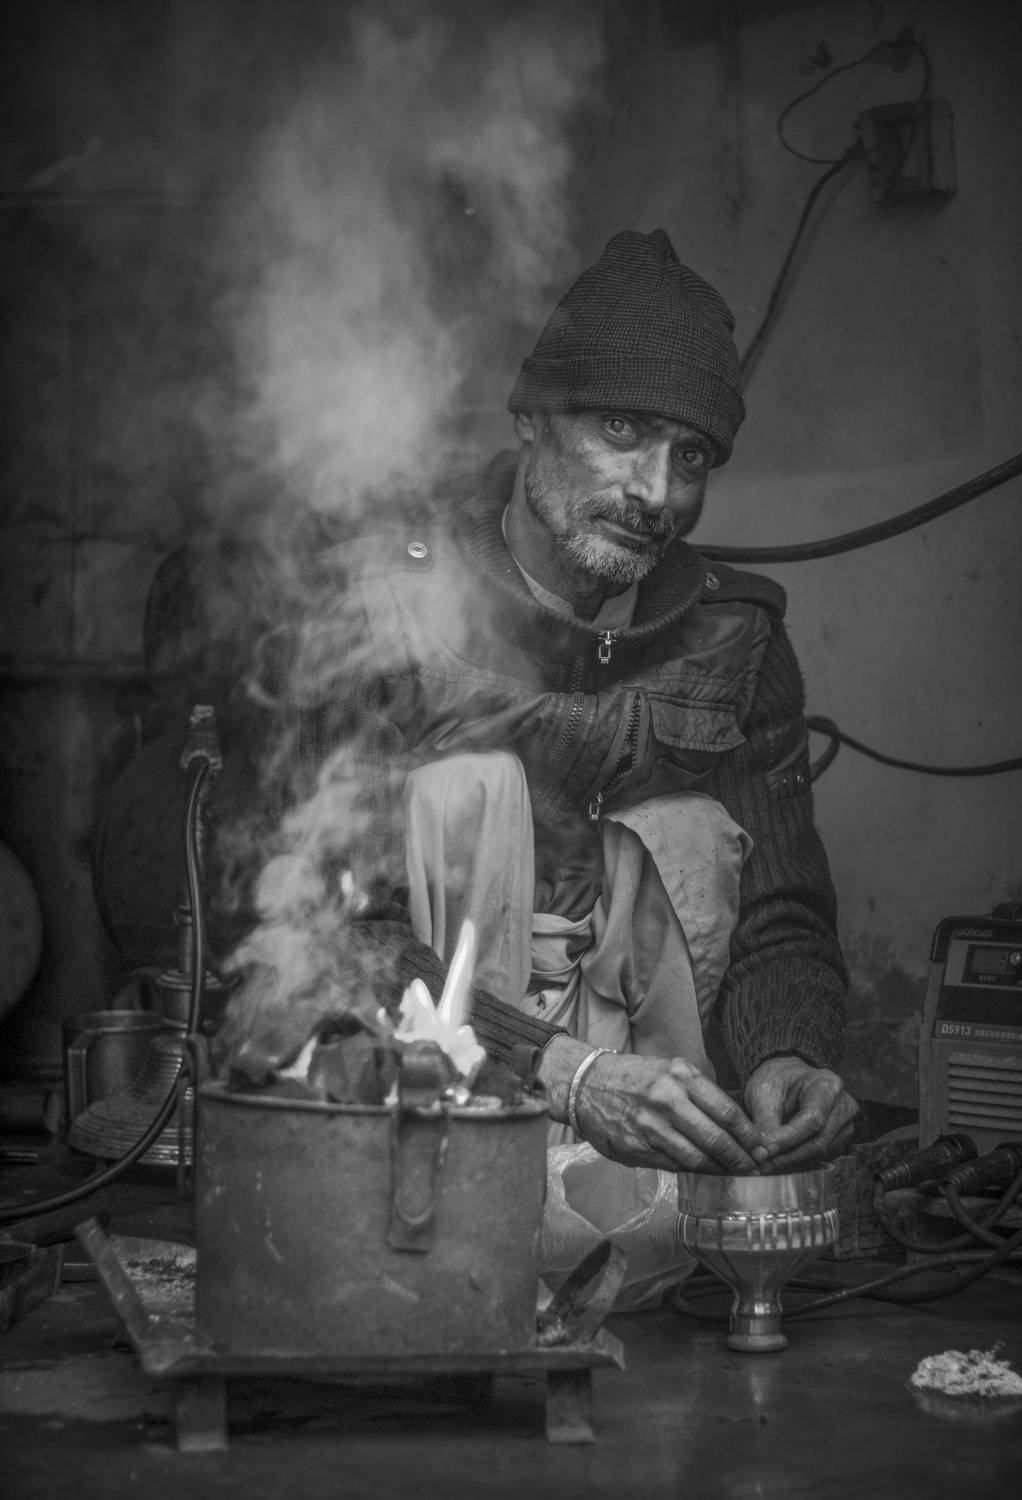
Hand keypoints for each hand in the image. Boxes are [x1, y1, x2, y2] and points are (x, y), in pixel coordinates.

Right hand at [538, 1038, 767, 1173]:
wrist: (585, 1084)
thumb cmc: (634, 1077)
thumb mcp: (669, 1070)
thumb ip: (699, 1093)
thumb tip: (735, 1125)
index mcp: (680, 1075)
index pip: (727, 1112)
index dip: (749, 1136)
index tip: (761, 1148)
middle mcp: (667, 1099)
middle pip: (717, 1138)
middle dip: (740, 1158)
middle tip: (754, 1168)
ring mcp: (650, 1126)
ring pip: (696, 1157)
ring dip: (718, 1169)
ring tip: (731, 1173)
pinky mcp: (636, 1147)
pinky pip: (673, 1165)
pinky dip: (691, 1170)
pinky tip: (700, 1171)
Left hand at [744, 1055, 858, 1169]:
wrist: (787, 1079)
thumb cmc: (777, 1080)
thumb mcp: (763, 1093)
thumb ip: (765, 1122)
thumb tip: (764, 1152)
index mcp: (827, 1085)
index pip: (812, 1119)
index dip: (788, 1139)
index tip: (765, 1151)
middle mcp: (843, 1104)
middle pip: (820, 1140)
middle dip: (789, 1155)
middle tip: (763, 1162)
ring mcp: (845, 1123)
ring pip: (821, 1152)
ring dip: (793, 1160)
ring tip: (768, 1161)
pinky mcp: (840, 1137)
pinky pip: (822, 1156)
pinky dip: (800, 1160)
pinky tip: (781, 1158)